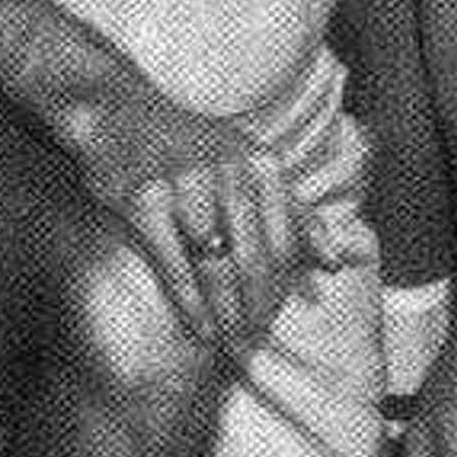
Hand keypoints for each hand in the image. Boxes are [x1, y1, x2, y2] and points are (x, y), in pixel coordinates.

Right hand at [58, 80, 306, 348]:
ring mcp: (186, 185)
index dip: (285, 286)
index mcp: (263, 165)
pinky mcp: (145, 199)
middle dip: (257, 306)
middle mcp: (231, 171)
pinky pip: (174, 263)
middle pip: (255, 257)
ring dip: (226, 310)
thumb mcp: (254, 166)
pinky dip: (190, 302)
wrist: (122, 115)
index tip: (276, 319)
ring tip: (230, 342)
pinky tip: (200, 328)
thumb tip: (334, 265)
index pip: (287, 239)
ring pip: (216, 264)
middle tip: (254, 341)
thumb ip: (295, 213)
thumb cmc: (196, 150)